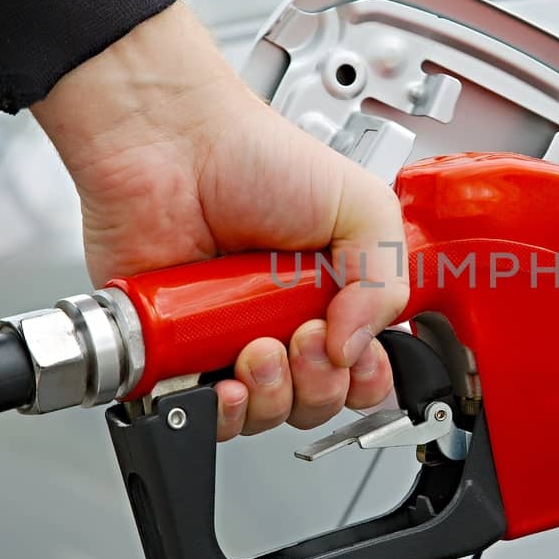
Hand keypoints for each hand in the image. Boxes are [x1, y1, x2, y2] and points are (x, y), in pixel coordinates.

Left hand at [31, 1, 405, 438]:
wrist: (172, 144)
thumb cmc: (254, 156)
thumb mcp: (362, 205)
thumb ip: (387, 281)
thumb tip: (360, 350)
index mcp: (334, 296)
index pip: (365, 370)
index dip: (365, 376)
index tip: (352, 348)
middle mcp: (283, 323)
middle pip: (318, 401)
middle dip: (318, 383)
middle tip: (303, 337)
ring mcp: (228, 340)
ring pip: (264, 414)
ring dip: (271, 394)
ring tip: (256, 347)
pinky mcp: (174, 353)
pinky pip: (199, 415)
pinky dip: (216, 411)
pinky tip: (221, 378)